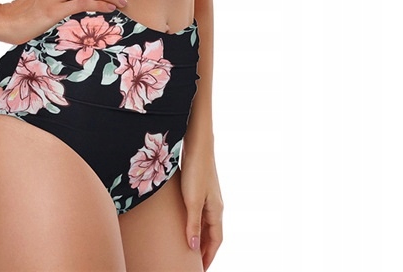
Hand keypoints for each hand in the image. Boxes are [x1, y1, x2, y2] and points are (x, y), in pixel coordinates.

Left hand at [180, 145, 223, 268]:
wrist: (197, 143)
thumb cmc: (196, 171)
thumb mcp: (192, 201)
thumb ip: (193, 224)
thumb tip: (194, 248)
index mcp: (216, 211)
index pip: (216, 240)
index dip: (209, 255)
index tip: (201, 268)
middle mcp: (215, 205)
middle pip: (212, 233)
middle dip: (205, 248)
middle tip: (194, 262)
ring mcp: (208, 195)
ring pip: (205, 221)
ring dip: (200, 234)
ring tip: (189, 246)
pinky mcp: (200, 186)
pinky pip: (199, 210)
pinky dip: (195, 221)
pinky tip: (185, 220)